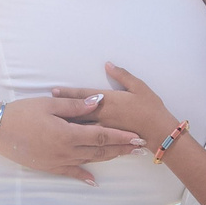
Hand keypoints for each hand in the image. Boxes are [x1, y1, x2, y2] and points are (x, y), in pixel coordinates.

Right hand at [0, 94, 141, 182]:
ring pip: (89, 161)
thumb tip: (99, 102)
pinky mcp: (49, 167)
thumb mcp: (49, 104)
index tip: (137, 136)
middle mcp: (66, 151)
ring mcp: (58, 161)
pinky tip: (94, 182)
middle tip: (139, 148)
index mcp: (68, 134)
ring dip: (108, 158)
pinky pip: (71, 173)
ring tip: (124, 156)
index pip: (102, 134)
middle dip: (121, 149)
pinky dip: (84, 177)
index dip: (121, 136)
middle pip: (100, 150)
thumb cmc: (22, 112)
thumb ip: (75, 105)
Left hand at [52, 65, 180, 142]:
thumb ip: (122, 75)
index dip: (68, 93)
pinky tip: (67, 140)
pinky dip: (77, 139)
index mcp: (109, 100)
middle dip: (60, 109)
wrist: (160, 131)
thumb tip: (108, 64)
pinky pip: (89, 140)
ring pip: (80, 127)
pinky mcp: (108, 139)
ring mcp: (104, 129)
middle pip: (76, 112)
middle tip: (45, 108)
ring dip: (65, 124)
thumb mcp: (139, 86)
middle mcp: (103, 115)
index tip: (54, 91)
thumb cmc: (151, 107)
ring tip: (50, 123)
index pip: (83, 95)